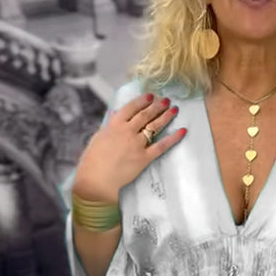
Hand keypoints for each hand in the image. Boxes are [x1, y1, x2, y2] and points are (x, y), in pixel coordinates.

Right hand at [72, 92, 186, 203]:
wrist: (97, 179)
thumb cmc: (94, 160)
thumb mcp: (99, 137)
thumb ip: (110, 125)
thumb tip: (116, 114)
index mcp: (115, 124)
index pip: (131, 107)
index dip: (142, 101)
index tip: (150, 96)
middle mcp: (128, 131)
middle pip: (146, 115)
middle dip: (157, 106)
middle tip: (166, 100)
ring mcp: (137, 144)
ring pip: (154, 126)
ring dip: (166, 116)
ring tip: (174, 109)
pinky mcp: (144, 158)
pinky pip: (162, 146)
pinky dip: (173, 138)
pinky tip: (182, 131)